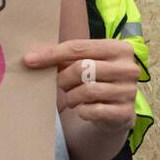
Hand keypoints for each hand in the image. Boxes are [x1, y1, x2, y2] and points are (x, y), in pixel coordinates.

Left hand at [24, 39, 138, 131]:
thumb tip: (32, 57)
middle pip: (83, 68)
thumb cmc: (95, 81)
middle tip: (61, 85)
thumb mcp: (84, 64)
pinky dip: (82, 111)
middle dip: (64, 79)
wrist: (115, 112)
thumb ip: (64, 57)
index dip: (52, 54)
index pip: (79, 47)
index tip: (30, 60)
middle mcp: (129, 68)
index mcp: (119, 48)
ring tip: (72, 98)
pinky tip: (83, 109)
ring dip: (72, 97)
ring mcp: (129, 91)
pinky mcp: (126, 113)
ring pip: (87, 91)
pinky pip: (93, 111)